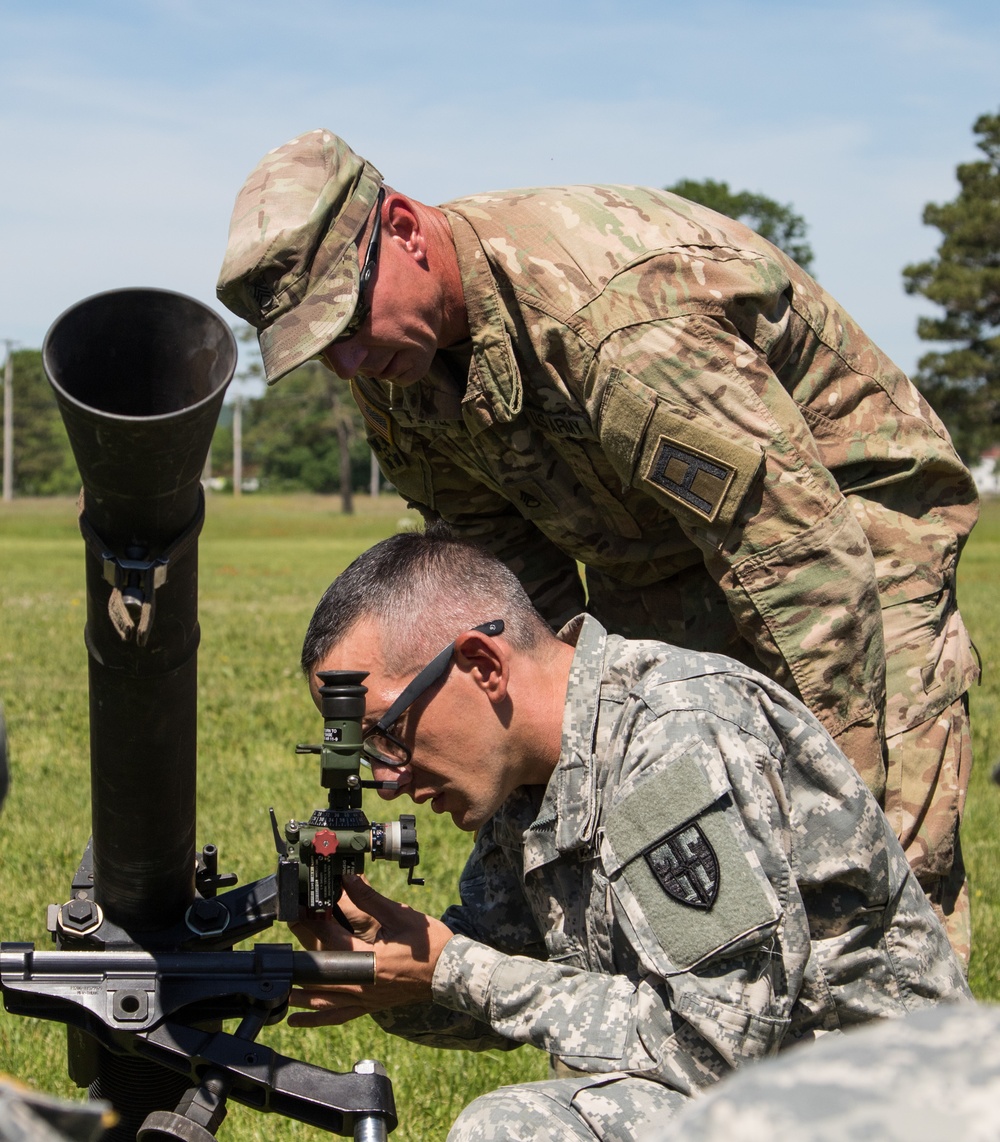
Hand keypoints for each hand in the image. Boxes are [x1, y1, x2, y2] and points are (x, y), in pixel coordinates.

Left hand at [287, 874, 453, 1026]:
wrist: (451, 973)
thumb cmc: (429, 946)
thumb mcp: (398, 915)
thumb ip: (368, 899)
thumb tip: (347, 879)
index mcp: (367, 960)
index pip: (329, 941)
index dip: (311, 923)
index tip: (300, 909)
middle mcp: (361, 984)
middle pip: (321, 968)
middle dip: (302, 948)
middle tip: (291, 929)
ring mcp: (364, 999)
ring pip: (322, 999)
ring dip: (300, 988)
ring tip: (280, 980)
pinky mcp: (369, 1006)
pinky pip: (338, 1016)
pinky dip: (317, 1018)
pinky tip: (298, 1020)